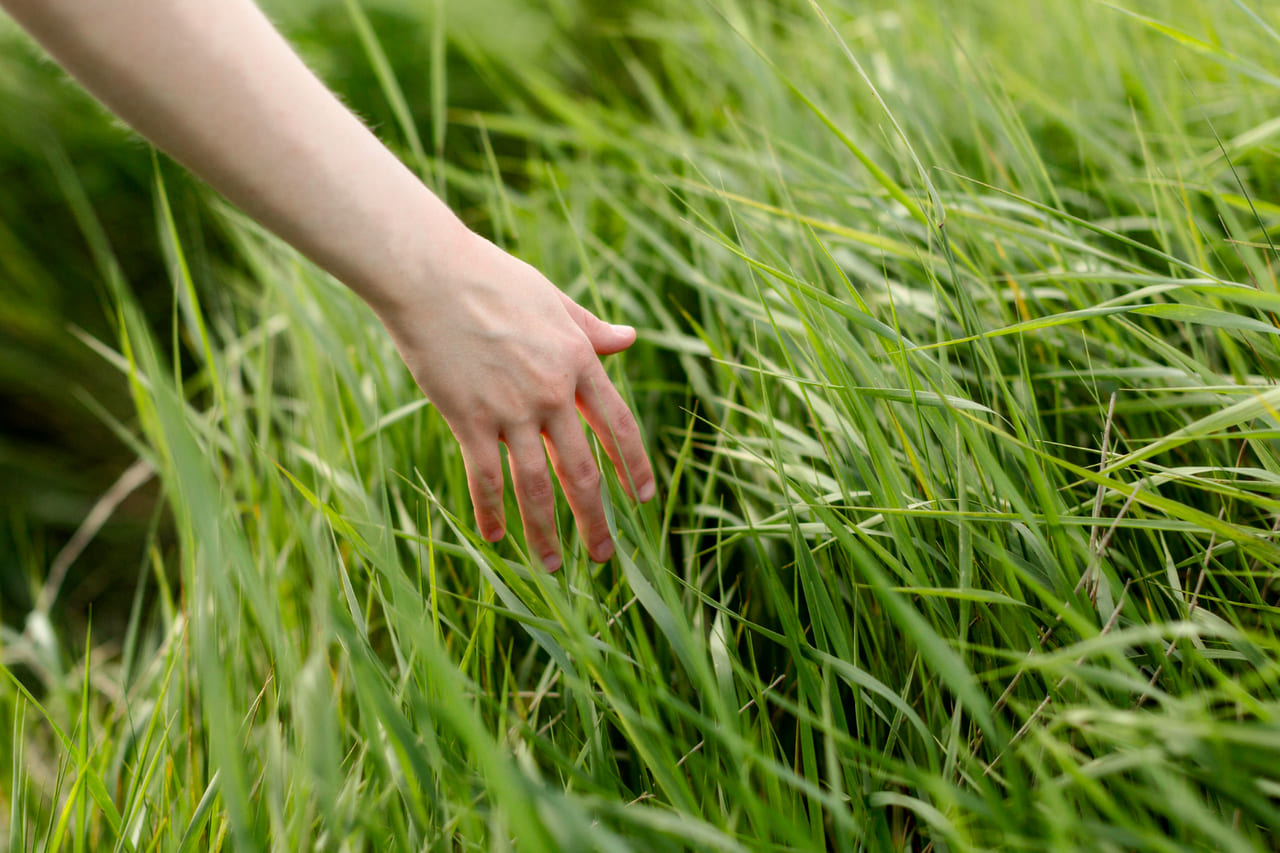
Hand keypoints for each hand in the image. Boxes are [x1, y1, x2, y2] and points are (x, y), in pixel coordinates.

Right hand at [377, 227, 655, 570]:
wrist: (430, 274)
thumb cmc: (491, 278)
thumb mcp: (553, 301)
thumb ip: (590, 329)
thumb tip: (628, 340)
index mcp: (579, 361)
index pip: (619, 427)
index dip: (635, 467)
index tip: (644, 499)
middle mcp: (552, 392)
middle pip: (582, 470)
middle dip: (595, 519)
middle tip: (604, 556)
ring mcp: (511, 409)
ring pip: (536, 486)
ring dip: (545, 531)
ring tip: (551, 566)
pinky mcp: (469, 418)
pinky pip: (485, 478)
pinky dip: (490, 511)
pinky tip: (494, 537)